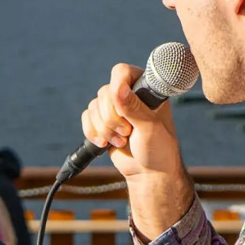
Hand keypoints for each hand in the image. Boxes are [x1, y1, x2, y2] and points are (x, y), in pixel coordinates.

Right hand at [80, 63, 185, 182]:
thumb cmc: (158, 148)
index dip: (117, 86)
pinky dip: (93, 132)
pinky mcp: (102, 120)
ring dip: (105, 128)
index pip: (122, 72)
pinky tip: (105, 143)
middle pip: (104, 93)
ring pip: (94, 106)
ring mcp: (114, 107)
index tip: (122, 108)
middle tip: (127, 132)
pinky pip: (86, 117)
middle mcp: (128, 93)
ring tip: (121, 141)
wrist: (149, 172)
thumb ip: (134, 108)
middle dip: (112, 118)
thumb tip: (117, 89)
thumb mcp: (150, 127)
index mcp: (145, 88)